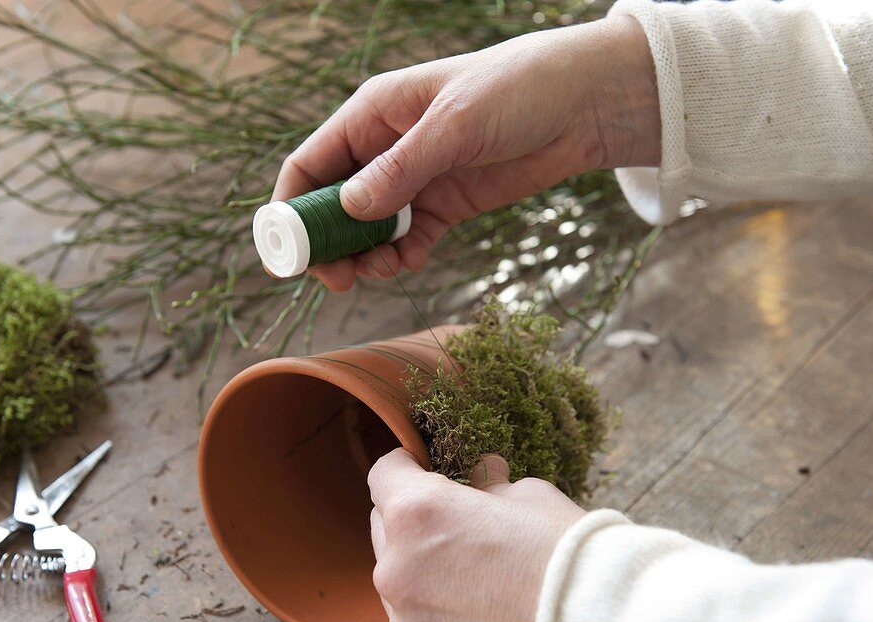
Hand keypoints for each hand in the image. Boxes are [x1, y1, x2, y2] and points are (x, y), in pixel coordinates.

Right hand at [273, 15, 658, 290]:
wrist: (582, 104)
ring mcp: (415, 178)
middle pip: (332, 204)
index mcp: (372, 114)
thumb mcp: (455, 125)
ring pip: (368, 229)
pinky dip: (402, 256)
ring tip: (380, 271)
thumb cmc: (516, 90)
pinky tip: (410, 261)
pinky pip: (408, 239)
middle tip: (338, 280)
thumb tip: (350, 209)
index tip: (290, 254)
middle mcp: (385, 147)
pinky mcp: (446, 204)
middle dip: (329, 244)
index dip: (291, 209)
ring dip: (365, 256)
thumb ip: (401, 168)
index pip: (310, 164)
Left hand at [367, 449, 585, 621]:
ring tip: (480, 581)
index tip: (421, 471)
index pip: (383, 474)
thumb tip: (480, 479)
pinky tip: (487, 621)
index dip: (405, 468)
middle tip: (459, 527)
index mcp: (417, 514)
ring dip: (425, 575)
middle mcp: (397, 568)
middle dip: (413, 524)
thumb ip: (488, 487)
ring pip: (401, 586)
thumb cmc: (568, 555)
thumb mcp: (529, 496)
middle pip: (384, 530)